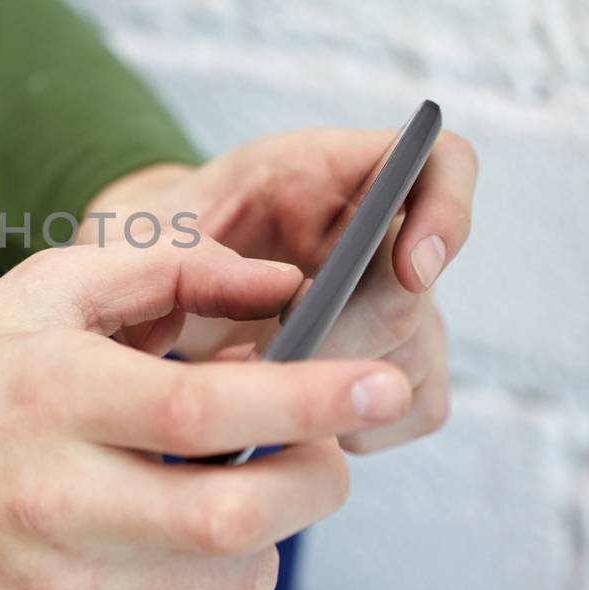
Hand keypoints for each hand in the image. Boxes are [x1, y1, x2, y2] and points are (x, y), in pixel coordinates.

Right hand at [0, 241, 412, 589]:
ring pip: (237, 580)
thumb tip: (278, 285)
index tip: (383, 386)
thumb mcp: (37, 298)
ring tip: (202, 497)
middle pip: (245, 514)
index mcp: (54, 396)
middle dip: (316, 480)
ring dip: (256, 535)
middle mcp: (58, 499)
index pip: (210, 406)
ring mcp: (60, 589)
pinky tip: (155, 555)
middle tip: (313, 452)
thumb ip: (164, 272)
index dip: (314, 398)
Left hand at [82, 127, 476, 452]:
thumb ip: (203, 247)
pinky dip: (361, 426)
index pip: (440, 163)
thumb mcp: (155, 227)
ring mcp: (392, 302)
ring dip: (343, 389)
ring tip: (257, 386)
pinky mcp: (390, 364)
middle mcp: (378, 235)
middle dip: (347, 339)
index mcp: (328, 171)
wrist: (142, 288)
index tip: (410, 271)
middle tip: (276, 358)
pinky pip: (417, 407)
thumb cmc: (154, 244)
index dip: (446, 212)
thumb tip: (287, 297)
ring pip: (419, 357)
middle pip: (418, 292)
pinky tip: (296, 422)